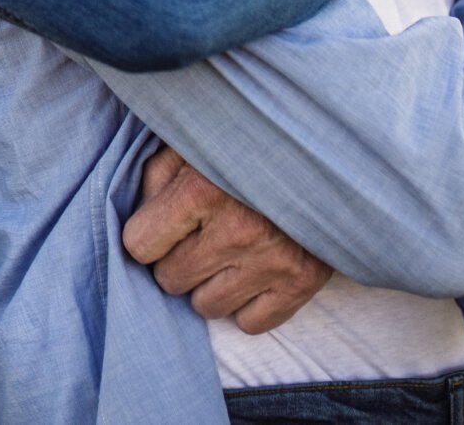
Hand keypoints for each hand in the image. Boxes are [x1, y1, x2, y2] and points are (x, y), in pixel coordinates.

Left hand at [122, 145, 330, 332]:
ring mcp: (272, 261)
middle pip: (170, 279)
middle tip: (198, 232)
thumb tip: (138, 218)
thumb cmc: (246, 139)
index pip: (140, 244)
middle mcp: (237, 230)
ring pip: (206, 306)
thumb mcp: (193, 140)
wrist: (325, 146)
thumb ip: (158, 176)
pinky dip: (247, 302)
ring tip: (226, 248)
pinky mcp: (302, 282)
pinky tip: (252, 268)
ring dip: (209, 282)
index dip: (147, 233)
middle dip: (177, 257)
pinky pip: (251, 323)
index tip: (161, 222)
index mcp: (202, 189)